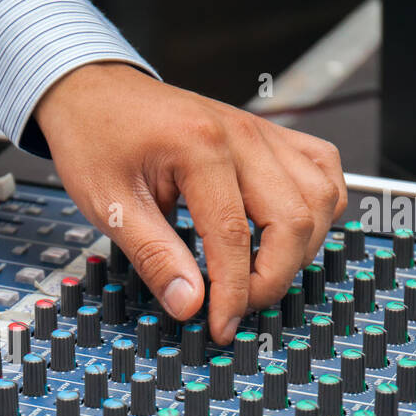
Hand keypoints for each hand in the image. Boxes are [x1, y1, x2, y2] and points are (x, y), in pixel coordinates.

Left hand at [35, 62, 346, 342]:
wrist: (94, 90)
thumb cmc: (96, 137)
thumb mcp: (108, 204)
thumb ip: (153, 256)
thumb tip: (189, 304)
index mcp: (200, 148)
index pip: (236, 237)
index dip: (234, 293)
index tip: (220, 325)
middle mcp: (242, 135)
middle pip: (293, 220)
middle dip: (272, 278)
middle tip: (237, 306)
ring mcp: (261, 132)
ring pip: (321, 197)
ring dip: (301, 248)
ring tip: (259, 274)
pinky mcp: (269, 136)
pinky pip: (322, 171)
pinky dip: (318, 208)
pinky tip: (289, 233)